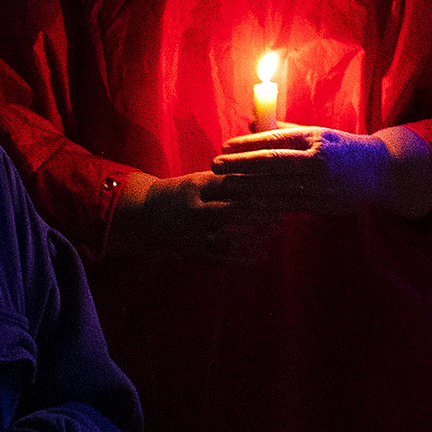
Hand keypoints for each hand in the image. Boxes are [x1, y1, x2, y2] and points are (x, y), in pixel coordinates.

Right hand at [107, 170, 272, 261]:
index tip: (284, 187)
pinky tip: (264, 256)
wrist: (146, 212)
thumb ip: (231, 177)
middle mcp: (194, 209)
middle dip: (263, 214)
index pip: (234, 184)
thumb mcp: (202, 179)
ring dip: (256, 238)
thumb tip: (271, 171)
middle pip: (233, 212)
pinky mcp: (192, 253)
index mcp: (198, 186)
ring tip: (277, 232)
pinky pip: (221, 261)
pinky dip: (244, 261)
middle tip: (285, 213)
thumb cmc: (185, 192)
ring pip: (229, 241)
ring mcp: (192, 234)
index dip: (261, 187)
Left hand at [211, 125, 431, 218]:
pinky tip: (246, 205)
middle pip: (270, 165)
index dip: (246, 144)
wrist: (378, 171)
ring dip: (246, 189)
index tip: (224, 145)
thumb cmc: (341, 148)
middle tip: (215, 166)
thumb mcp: (316, 133)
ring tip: (223, 187)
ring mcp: (320, 186)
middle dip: (239, 166)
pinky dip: (265, 207)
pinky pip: (288, 207)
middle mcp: (317, 161)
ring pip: (276, 188)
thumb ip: (284, 131)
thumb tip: (251, 123)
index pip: (274, 141)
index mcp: (314, 138)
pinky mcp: (322, 205)